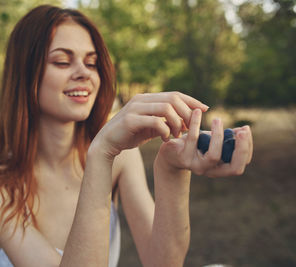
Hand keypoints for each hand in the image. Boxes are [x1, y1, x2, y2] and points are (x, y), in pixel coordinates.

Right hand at [91, 92, 208, 158]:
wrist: (106, 143)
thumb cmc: (129, 135)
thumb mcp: (150, 127)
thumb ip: (165, 122)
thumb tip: (187, 121)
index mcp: (146, 98)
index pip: (174, 94)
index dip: (191, 101)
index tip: (205, 109)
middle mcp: (141, 100)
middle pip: (173, 99)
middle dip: (187, 113)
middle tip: (190, 128)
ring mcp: (135, 108)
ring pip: (166, 108)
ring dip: (177, 122)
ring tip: (177, 135)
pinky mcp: (130, 120)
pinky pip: (155, 121)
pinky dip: (165, 130)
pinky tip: (165, 139)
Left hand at [155, 109, 252, 177]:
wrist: (170, 152)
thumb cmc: (196, 144)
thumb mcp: (213, 141)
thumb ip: (227, 138)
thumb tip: (243, 130)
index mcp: (220, 168)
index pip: (240, 164)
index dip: (246, 148)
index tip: (245, 129)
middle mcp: (210, 171)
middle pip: (234, 168)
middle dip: (241, 148)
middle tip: (242, 130)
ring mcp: (197, 166)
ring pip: (214, 155)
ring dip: (219, 135)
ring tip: (217, 119)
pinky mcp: (184, 158)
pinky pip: (194, 140)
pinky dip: (196, 124)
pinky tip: (197, 112)